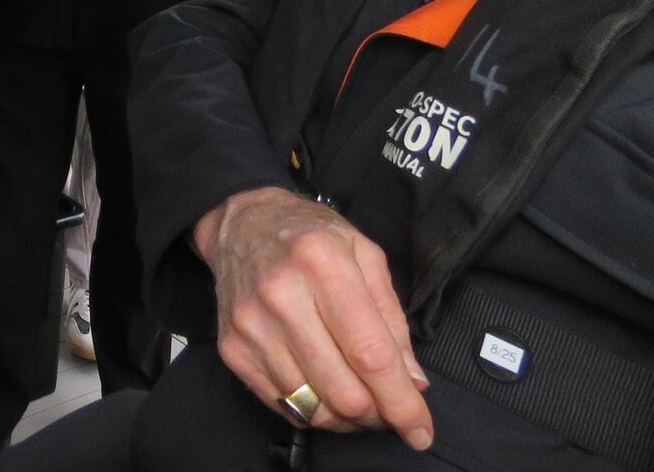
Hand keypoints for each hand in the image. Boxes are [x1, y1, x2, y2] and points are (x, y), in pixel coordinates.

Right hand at [194, 186, 432, 448]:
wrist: (242, 225)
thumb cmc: (310, 236)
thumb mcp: (365, 255)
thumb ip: (392, 320)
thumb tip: (412, 383)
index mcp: (323, 263)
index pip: (370, 354)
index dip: (401, 401)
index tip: (421, 429)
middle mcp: (282, 296)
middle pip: (344, 392)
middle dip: (378, 415)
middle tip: (388, 407)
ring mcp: (251, 326)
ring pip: (315, 409)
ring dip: (346, 417)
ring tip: (358, 398)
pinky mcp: (232, 348)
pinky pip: (284, 406)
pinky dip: (313, 411)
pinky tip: (325, 390)